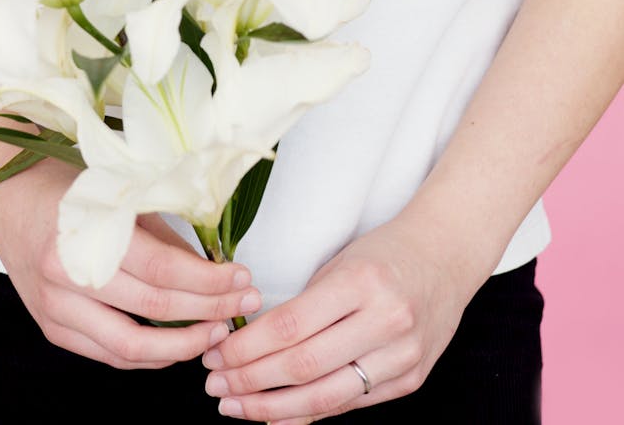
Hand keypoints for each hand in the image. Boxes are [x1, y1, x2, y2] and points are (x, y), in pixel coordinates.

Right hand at [0, 157, 261, 369]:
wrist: (9, 202)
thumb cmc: (69, 191)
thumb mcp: (122, 198)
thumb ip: (164, 237)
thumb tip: (215, 270)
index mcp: (89, 231)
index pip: (163, 270)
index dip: (209, 281)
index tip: (242, 279)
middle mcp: (68, 274)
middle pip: (154, 309)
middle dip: (209, 311)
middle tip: (243, 305)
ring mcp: (56, 307)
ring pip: (131, 347)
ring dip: (182, 346)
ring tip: (215, 333)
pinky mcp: (52, 329)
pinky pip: (109, 355)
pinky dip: (149, 356)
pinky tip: (177, 344)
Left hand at [200, 215, 479, 420]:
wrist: (446, 257)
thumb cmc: (384, 253)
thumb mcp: (341, 262)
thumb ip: (304, 304)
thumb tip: (247, 343)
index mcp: (362, 282)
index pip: (290, 326)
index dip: (246, 347)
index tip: (216, 354)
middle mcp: (386, 321)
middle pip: (303, 366)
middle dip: (250, 381)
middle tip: (215, 384)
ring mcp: (403, 356)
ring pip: (326, 396)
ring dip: (273, 408)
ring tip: (236, 406)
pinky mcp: (410, 380)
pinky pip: (350, 404)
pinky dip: (309, 411)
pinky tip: (278, 411)